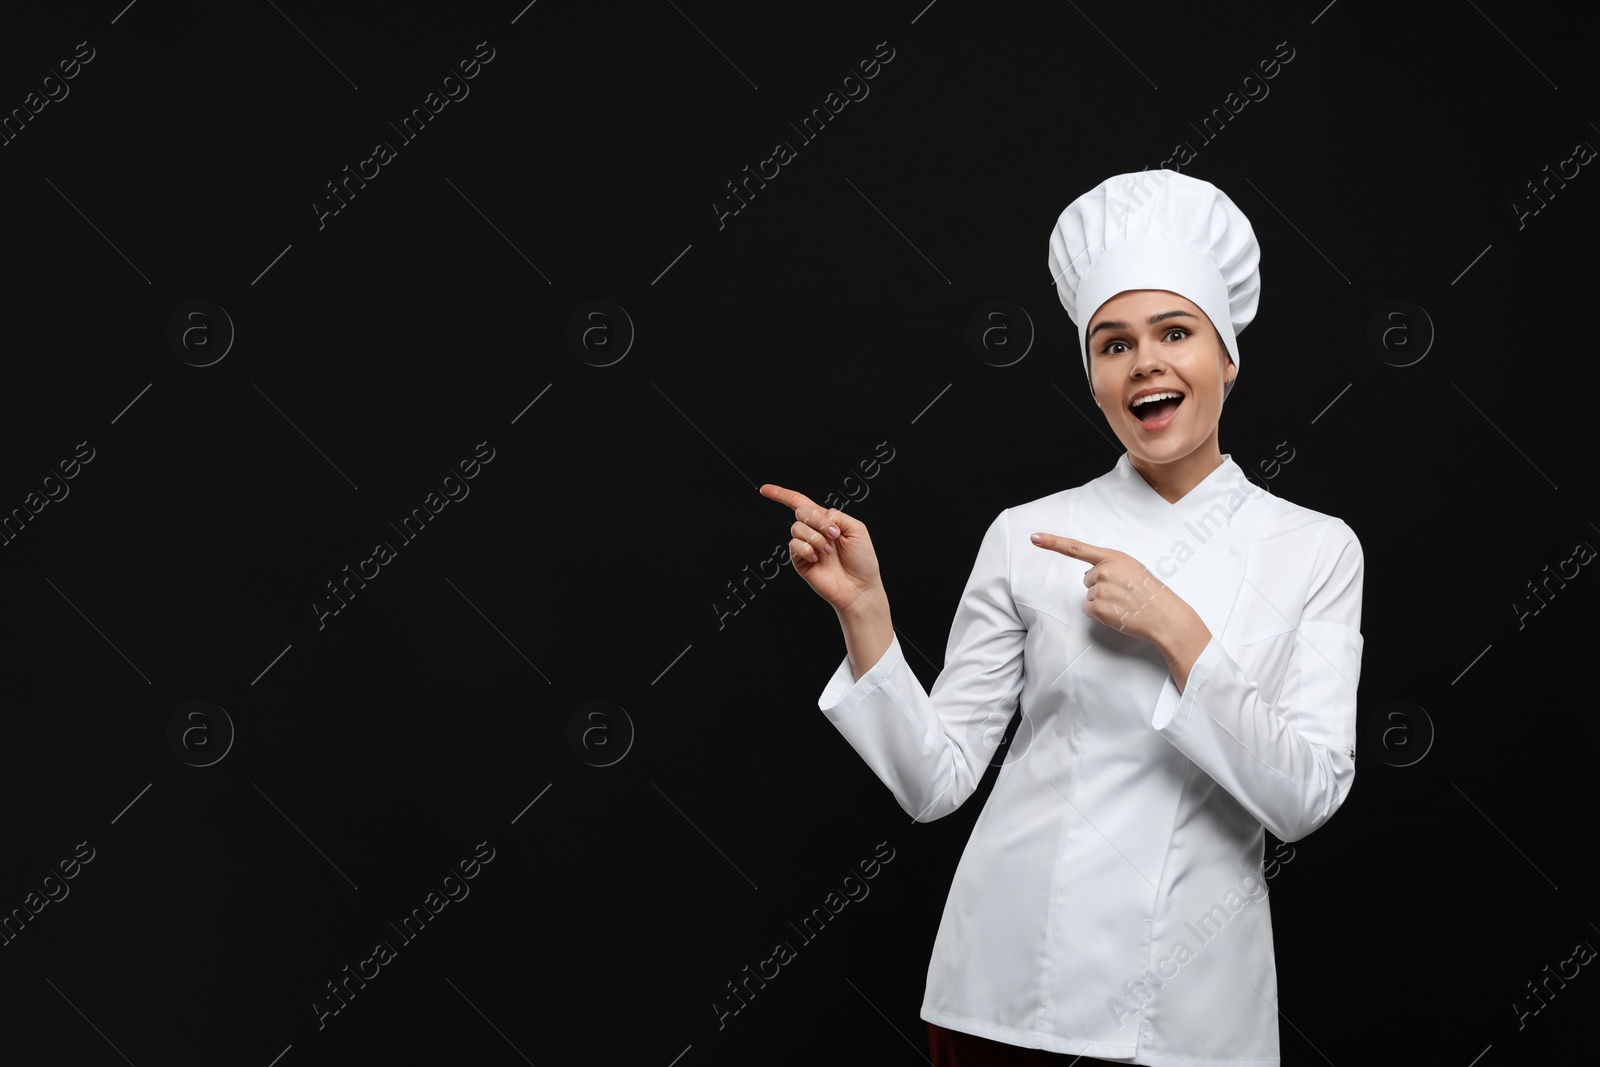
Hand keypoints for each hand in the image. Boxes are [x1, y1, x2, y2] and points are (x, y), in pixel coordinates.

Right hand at [759, 483, 882, 614]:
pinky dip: (807, 549)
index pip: (800, 503)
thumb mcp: (856, 528)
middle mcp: (813, 532)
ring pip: (797, 528)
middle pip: (800, 511)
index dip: (782, 495)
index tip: (764, 489)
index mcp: (826, 521)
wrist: (859, 586)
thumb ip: (835, 515)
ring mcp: (805, 546)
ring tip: (828, 551)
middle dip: (817, 519)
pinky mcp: (799, 561)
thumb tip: (818, 515)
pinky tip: (817, 558)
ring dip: (815, 537)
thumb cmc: (862, 560)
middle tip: (834, 534)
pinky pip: (794, 545)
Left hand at [1028, 533, 1199, 649]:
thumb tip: (1090, 575)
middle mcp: (1104, 570)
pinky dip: (1101, 615)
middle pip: (1087, 579)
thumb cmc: (1150, 593)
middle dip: (1101, 587)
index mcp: (1113, 557)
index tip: (1034, 537)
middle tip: (1124, 593)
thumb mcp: (1132, 568)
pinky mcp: (1098, 608)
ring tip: (1125, 603)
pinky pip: (1089, 610)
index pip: (1077, 548)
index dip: (1053, 542)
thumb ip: (1110, 566)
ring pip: (1089, 596)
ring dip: (1103, 602)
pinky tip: (1119, 613)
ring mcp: (1101, 589)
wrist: (1165, 615)